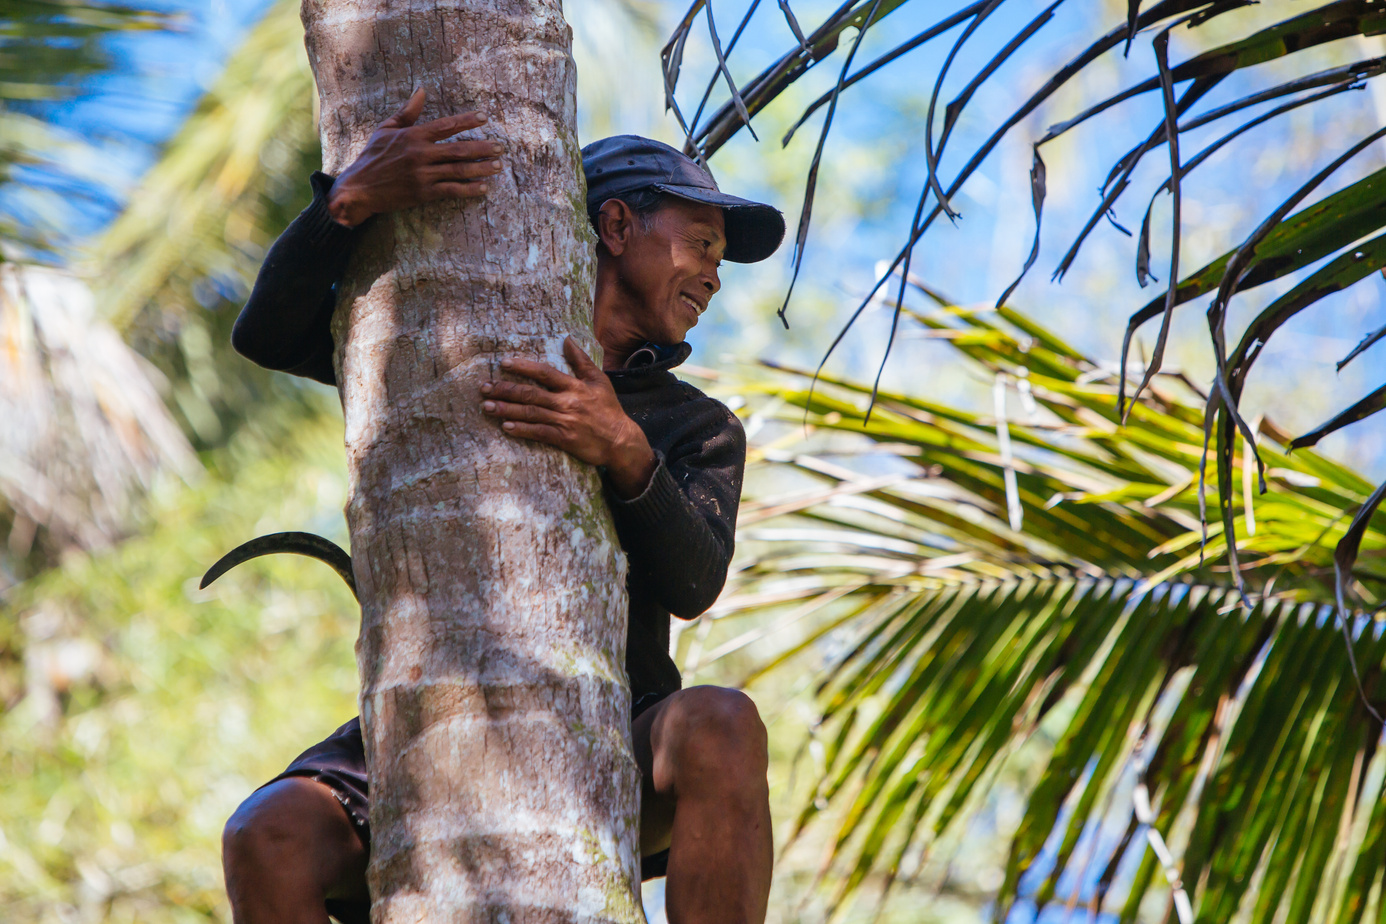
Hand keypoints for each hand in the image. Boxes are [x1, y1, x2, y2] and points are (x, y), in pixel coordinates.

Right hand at [327, 87, 503, 227]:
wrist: (359, 188)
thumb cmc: (372, 157)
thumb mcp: (385, 129)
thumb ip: (407, 113)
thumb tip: (421, 91)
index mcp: (413, 136)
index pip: (446, 125)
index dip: (467, 121)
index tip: (484, 118)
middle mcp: (420, 154)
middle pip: (458, 149)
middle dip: (482, 148)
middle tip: (500, 147)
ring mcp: (423, 174)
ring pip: (458, 170)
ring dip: (481, 168)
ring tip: (498, 166)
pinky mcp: (423, 193)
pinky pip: (451, 190)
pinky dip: (468, 189)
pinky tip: (483, 188)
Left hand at [481, 337, 656, 498]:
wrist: (621, 440)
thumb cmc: (608, 409)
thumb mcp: (599, 381)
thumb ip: (581, 361)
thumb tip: (567, 339)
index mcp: (574, 386)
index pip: (544, 373)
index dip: (523, 367)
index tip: (504, 363)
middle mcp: (567, 402)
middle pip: (531, 393)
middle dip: (505, 390)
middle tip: (484, 388)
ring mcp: (565, 422)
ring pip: (531, 413)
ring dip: (506, 410)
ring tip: (486, 406)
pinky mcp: (565, 440)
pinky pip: (539, 433)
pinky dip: (522, 430)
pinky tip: (506, 427)